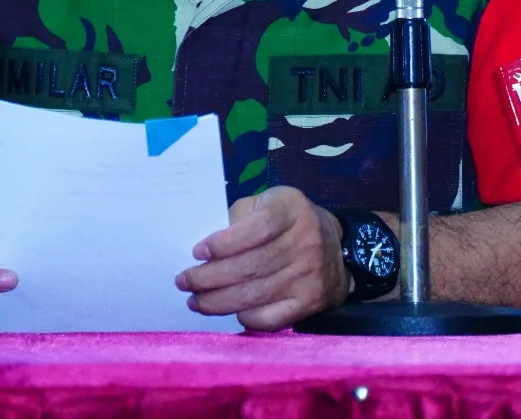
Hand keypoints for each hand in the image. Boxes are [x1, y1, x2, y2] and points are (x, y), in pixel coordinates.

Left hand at [175, 186, 349, 330]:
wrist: (336, 249)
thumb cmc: (287, 222)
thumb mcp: (267, 204)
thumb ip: (239, 217)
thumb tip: (207, 249)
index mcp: (291, 209)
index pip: (257, 228)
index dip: (224, 243)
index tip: (197, 252)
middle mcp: (306, 241)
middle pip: (250, 266)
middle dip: (209, 278)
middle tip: (184, 282)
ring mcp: (310, 275)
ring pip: (255, 294)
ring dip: (218, 302)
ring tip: (195, 301)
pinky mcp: (310, 302)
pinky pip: (270, 317)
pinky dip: (245, 317)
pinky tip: (229, 311)